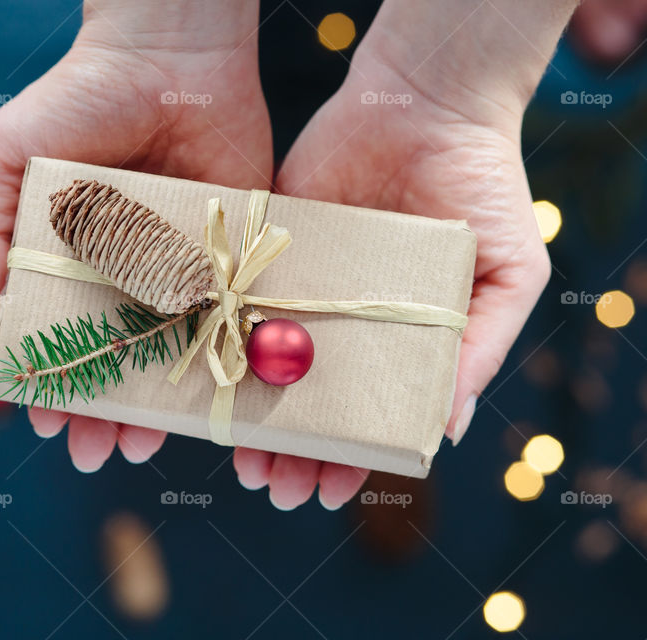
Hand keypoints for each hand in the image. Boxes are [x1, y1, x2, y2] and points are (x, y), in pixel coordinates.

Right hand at [0, 1, 271, 471]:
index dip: (48, 382)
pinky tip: (209, 406)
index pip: (58, 339)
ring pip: (169, 358)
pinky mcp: (234, 262)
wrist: (168, 59)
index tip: (41, 418)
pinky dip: (221, 368)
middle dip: (100, 413)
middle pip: (113, 362)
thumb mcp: (7, 154)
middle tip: (92, 455)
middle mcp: (126, 278)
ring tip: (143, 447)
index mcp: (72, 263)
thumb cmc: (76, 99)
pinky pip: (228, 324)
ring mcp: (181, 274)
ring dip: (155, 407)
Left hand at [234, 38, 551, 509]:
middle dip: (291, 450)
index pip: (368, 414)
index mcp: (398, 339)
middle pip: (309, 403)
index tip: (327, 492)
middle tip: (274, 487)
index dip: (349, 455)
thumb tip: (447, 428)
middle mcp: (343, 322)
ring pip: (265, 367)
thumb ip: (480, 349)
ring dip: (252, 415)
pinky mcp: (263, 251)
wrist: (425, 103)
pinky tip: (209, 380)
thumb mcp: (508, 273)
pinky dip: (220, 343)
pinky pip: (235, 305)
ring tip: (242, 458)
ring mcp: (300, 290)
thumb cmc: (482, 187)